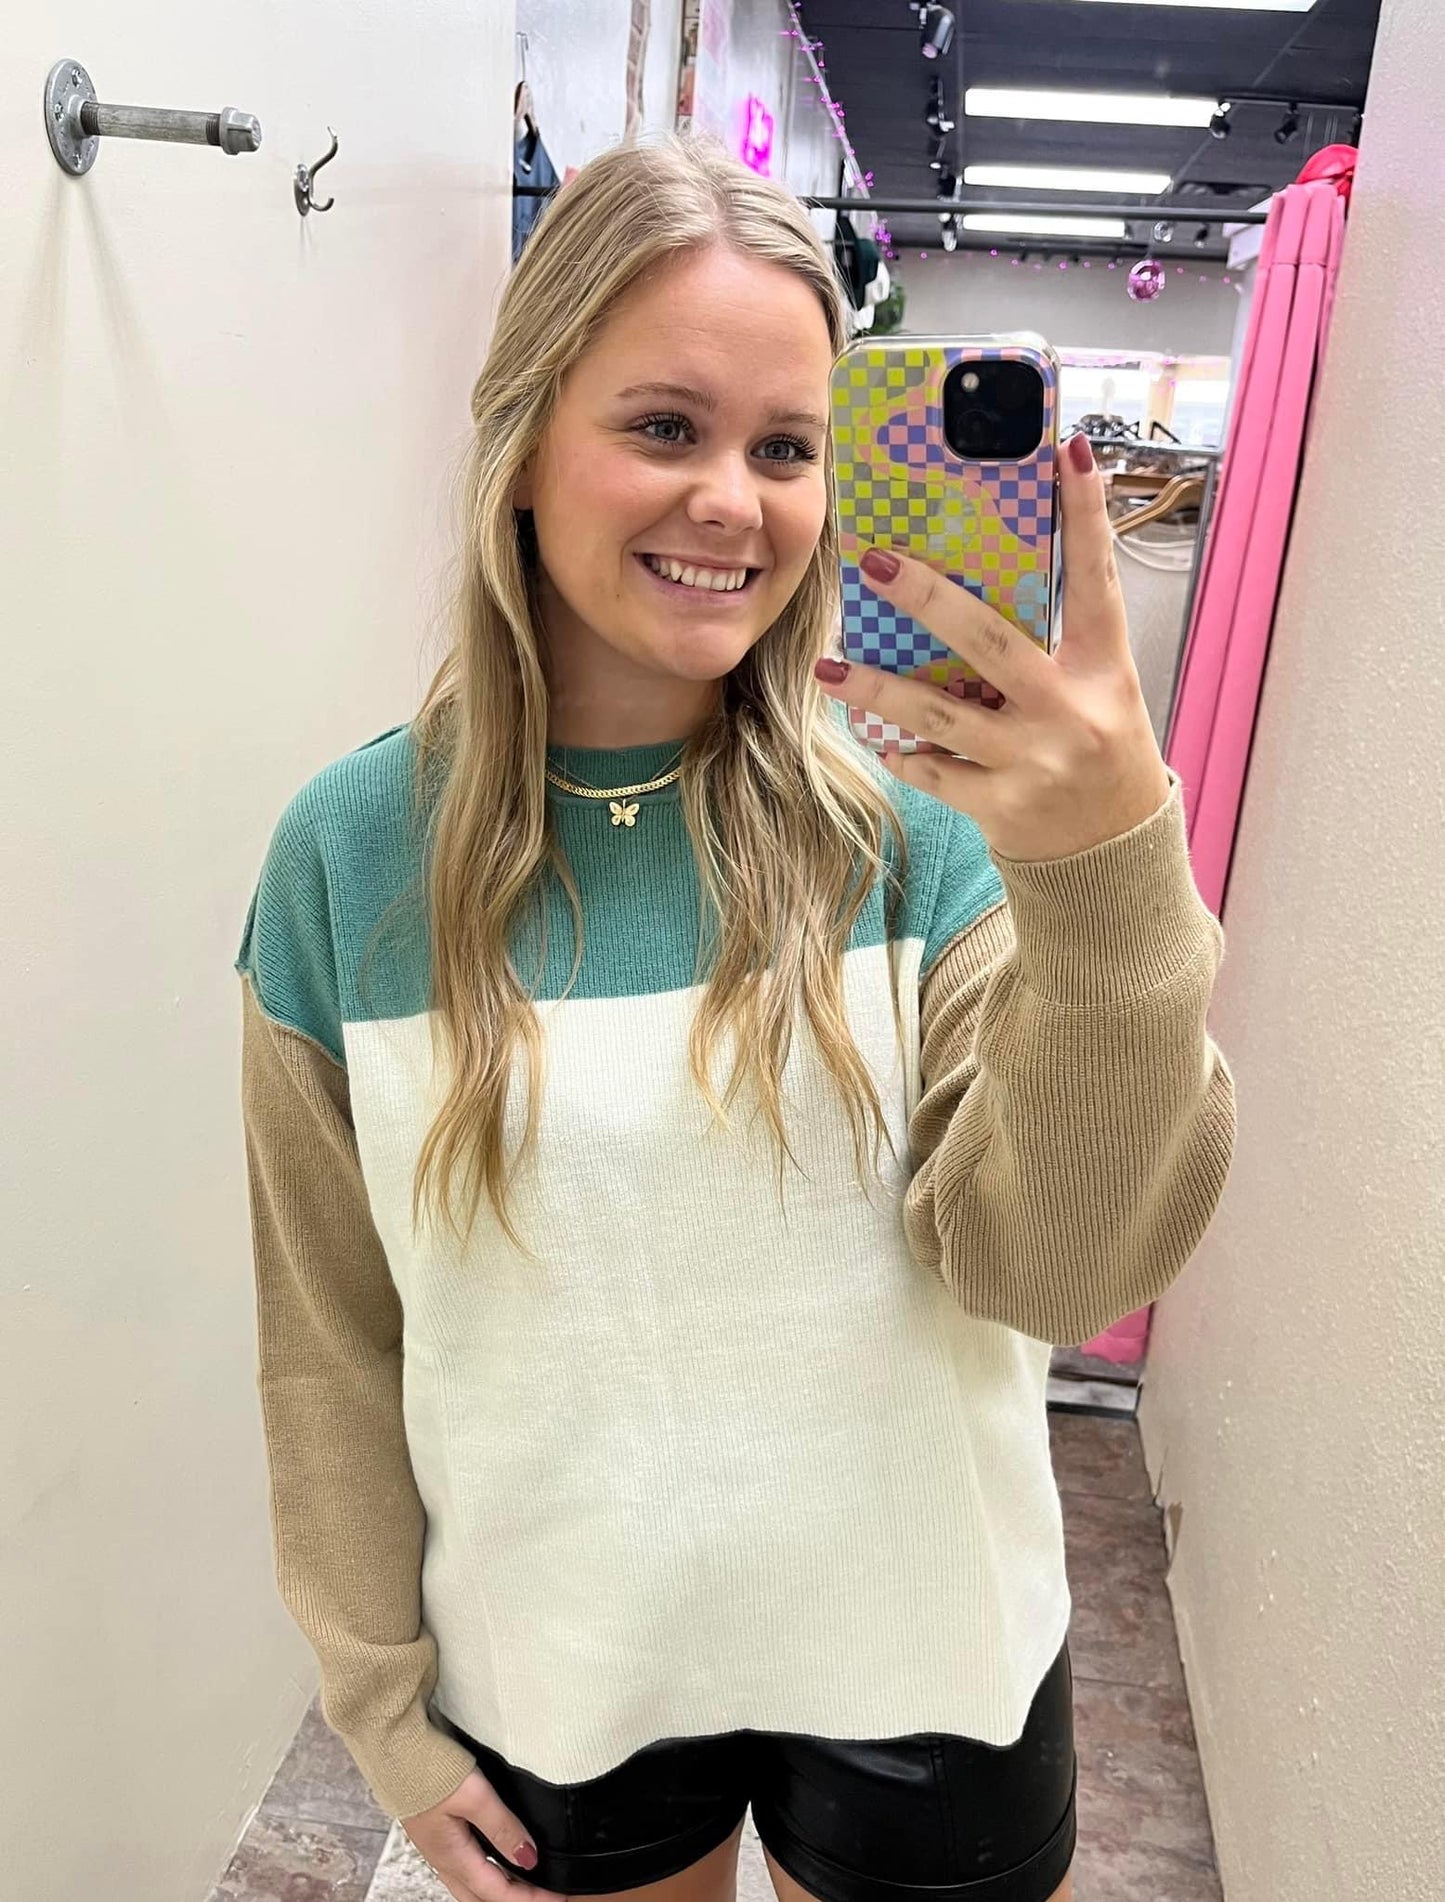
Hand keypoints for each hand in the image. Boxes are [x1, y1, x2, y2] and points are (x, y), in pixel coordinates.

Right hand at [402, 1767, 568, 1901]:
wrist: (392, 1748)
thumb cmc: (426, 1769)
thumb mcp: (473, 1796)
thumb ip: (502, 1826)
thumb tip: (528, 1857)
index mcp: (452, 1856)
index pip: (498, 1892)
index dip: (530, 1898)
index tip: (558, 1897)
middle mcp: (443, 1859)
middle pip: (482, 1898)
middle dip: (513, 1901)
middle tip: (543, 1895)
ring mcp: (437, 1848)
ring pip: (472, 1886)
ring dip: (498, 1890)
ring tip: (526, 1884)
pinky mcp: (435, 1833)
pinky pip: (464, 1868)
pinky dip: (484, 1874)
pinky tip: (494, 1861)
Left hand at [814, 431, 1171, 861]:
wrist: (1113, 856)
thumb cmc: (1101, 755)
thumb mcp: (1100, 692)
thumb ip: (1055, 646)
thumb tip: (979, 587)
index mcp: (1105, 670)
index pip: (1097, 580)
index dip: (1086, 515)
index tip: (1068, 451)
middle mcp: (1071, 712)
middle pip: (990, 641)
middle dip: (927, 598)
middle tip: (873, 563)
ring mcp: (1033, 762)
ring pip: (939, 715)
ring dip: (877, 689)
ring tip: (829, 668)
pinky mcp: (1001, 806)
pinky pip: (934, 771)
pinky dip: (904, 753)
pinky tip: (878, 738)